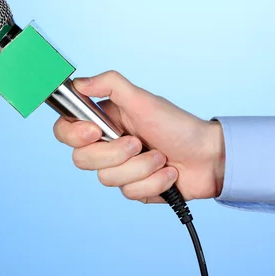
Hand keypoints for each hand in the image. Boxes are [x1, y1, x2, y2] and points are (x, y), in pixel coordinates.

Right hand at [53, 70, 224, 203]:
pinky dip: (154, 182)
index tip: (95, 131)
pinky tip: (168, 173)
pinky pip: (129, 192)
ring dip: (141, 168)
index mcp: (105, 121)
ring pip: (107, 179)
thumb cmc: (179, 126)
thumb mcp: (144, 100)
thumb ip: (111, 85)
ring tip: (161, 157)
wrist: (209, 157)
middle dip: (116, 154)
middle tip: (139, 143)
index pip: (66, 131)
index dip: (74, 134)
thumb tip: (80, 83)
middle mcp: (108, 146)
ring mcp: (120, 170)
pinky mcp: (134, 188)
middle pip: (82, 160)